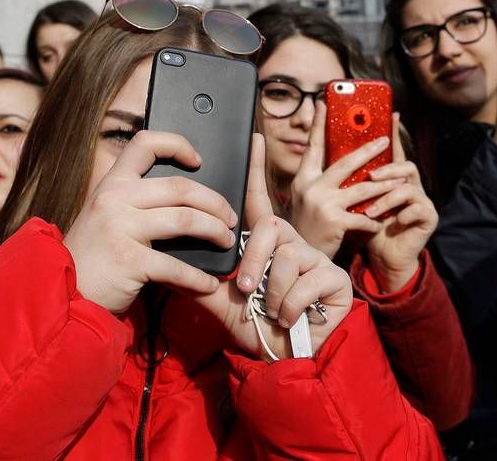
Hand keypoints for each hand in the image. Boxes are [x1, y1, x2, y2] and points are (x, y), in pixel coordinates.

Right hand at [64, 130, 237, 315]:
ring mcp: (120, 228)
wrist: (64, 294)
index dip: (177, 144)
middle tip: (231, 217)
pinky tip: (209, 283)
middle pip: (180, 187)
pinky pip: (176, 265)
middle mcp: (114, 199)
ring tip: (227, 241)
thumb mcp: (105, 216)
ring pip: (186, 219)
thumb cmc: (93, 256)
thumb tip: (186, 198)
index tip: (199, 159)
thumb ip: (135, 201)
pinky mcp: (128, 260)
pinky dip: (198, 277)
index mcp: (111, 183)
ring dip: (215, 231)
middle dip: (215, 202)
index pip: (145, 143)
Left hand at [193, 135, 352, 358]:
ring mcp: (315, 259)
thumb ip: (194, 277)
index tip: (252, 137)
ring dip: (272, 290)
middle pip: (270, 227)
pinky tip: (288, 317)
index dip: (255, 169)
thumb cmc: (251, 326)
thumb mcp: (216, 300)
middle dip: (253, 259)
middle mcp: (291, 244)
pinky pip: (307, 279)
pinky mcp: (335, 278)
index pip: (258, 200)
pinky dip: (290, 305)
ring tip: (269, 309)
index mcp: (264, 244)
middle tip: (243, 287)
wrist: (281, 359)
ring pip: (287, 256)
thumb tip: (161, 258)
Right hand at [288, 100, 400, 258]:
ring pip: (363, 188)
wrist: (299, 258)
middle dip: (368, 150)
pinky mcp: (335, 222)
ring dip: (384, 185)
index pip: (312, 147)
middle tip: (384, 140)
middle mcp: (310, 188)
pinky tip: (382, 221)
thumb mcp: (304, 201)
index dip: (318, 124)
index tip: (323, 103)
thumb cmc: (306, 228)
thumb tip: (340, 164)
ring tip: (400, 180)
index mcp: (302, 180)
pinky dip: (376, 220)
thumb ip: (318, 183)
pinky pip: (364, 216)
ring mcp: (323, 204)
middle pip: (345, 163)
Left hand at [362, 116, 438, 291]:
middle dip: (387, 170)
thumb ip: (349, 180)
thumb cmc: (366, 226)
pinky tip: (392, 222)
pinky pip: (418, 209)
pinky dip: (402, 215)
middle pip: (404, 165)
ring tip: (370, 211)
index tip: (392, 114)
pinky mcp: (428, 217)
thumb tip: (326, 154)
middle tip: (370, 176)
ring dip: (387, 199)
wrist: (382, 257)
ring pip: (408, 188)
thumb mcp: (355, 201)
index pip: (394, 151)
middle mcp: (410, 184)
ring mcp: (421, 200)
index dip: (394, 133)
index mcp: (392, 178)